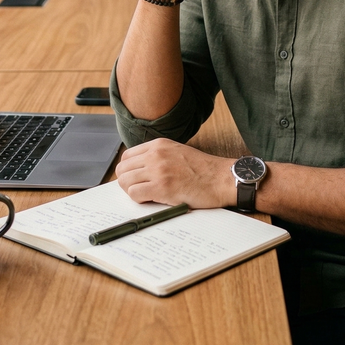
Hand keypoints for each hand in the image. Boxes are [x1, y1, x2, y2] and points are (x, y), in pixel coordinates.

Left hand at [116, 138, 234, 207]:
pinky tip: (152, 199)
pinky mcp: (162, 187)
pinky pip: (135, 194)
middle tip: (138, 189)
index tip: (134, 179)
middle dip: (126, 182)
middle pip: (122, 169)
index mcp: (159, 144)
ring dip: (132, 191)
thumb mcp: (177, 152)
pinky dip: (139, 199)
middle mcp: (156, 154)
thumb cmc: (204, 170)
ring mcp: (158, 170)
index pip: (127, 156)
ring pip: (125, 181)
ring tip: (146, 195)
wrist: (221, 178)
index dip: (128, 170)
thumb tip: (139, 170)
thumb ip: (158, 156)